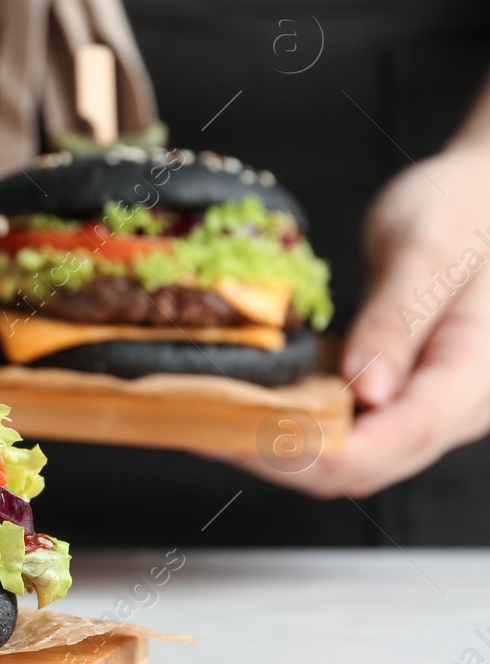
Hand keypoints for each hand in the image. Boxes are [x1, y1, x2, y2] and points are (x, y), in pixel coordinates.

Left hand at [220, 142, 489, 497]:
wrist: (480, 199)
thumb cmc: (463, 211)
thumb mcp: (427, 251)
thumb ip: (398, 320)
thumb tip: (368, 390)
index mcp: (474, 376)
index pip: (395, 440)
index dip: (318, 449)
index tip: (245, 433)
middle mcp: (456, 407)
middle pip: (365, 464)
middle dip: (281, 454)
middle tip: (201, 422)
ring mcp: (426, 406)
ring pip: (349, 456)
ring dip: (277, 445)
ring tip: (204, 415)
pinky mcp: (397, 393)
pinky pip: (343, 425)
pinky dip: (291, 422)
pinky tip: (240, 399)